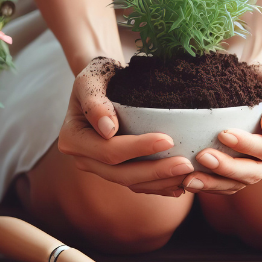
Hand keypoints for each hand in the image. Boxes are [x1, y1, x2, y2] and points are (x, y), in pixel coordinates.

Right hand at [58, 57, 194, 196]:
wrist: (103, 82)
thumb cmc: (98, 75)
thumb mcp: (91, 79)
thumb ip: (94, 101)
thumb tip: (108, 130)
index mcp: (72, 139)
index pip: (108, 150)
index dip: (138, 149)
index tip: (168, 140)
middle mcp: (83, 159)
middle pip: (121, 174)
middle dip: (155, 172)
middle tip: (187, 165)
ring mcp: (99, 168)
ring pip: (131, 183)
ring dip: (161, 183)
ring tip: (189, 176)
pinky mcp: (114, 170)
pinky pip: (136, 184)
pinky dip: (158, 186)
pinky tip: (180, 185)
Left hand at [182, 63, 261, 193]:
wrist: (254, 83)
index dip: (247, 146)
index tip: (223, 133)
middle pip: (253, 172)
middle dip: (226, 168)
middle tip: (202, 156)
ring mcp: (261, 170)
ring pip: (238, 184)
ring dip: (213, 184)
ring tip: (189, 179)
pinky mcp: (243, 174)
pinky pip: (227, 185)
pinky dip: (208, 185)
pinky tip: (187, 181)